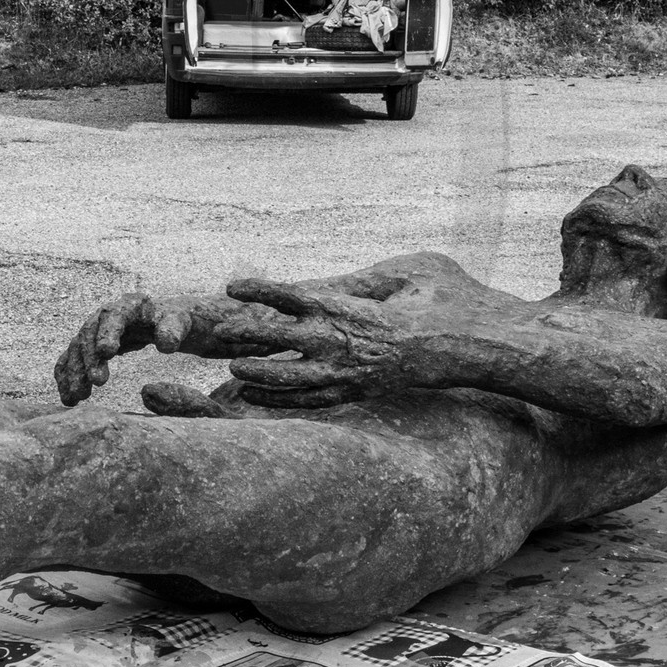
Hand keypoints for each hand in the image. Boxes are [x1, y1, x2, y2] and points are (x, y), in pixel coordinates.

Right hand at [54, 294, 198, 405]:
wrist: (162, 319)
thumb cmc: (174, 322)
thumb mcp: (179, 322)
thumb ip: (173, 331)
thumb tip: (166, 345)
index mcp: (129, 305)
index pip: (115, 316)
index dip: (108, 333)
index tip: (107, 352)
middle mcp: (106, 314)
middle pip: (90, 334)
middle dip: (90, 358)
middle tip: (97, 382)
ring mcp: (95, 329)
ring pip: (77, 348)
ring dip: (74, 372)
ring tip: (76, 398)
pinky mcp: (90, 344)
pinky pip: (72, 358)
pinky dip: (66, 375)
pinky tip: (66, 396)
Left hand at [220, 279, 414, 404]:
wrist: (447, 347)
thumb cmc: (424, 304)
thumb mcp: (394, 276)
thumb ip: (360, 275)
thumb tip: (344, 266)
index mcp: (338, 306)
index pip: (285, 295)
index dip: (255, 290)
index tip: (230, 287)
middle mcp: (332, 338)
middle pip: (274, 335)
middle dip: (243, 332)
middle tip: (219, 331)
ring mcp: (337, 370)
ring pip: (284, 375)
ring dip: (255, 371)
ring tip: (233, 368)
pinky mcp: (347, 392)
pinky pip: (304, 400)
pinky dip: (276, 399)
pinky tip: (253, 397)